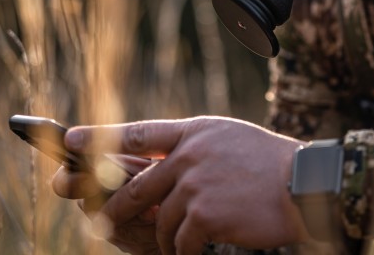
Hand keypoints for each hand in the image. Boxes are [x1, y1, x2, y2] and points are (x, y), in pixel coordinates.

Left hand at [52, 116, 309, 253]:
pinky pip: (178, 241)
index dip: (100, 137)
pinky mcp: (204, 213)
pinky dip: (181, 252)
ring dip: (163, 237)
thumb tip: (160, 167)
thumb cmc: (272, 166)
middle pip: (135, 184)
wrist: (306, 184)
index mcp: (195, 131)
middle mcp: (190, 153)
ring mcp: (195, 183)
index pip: (137, 132)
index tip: (68, 140)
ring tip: (172, 246)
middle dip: (114, 207)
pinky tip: (191, 254)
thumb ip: (194, 149)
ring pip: (158, 219)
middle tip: (101, 222)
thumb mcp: (230, 140)